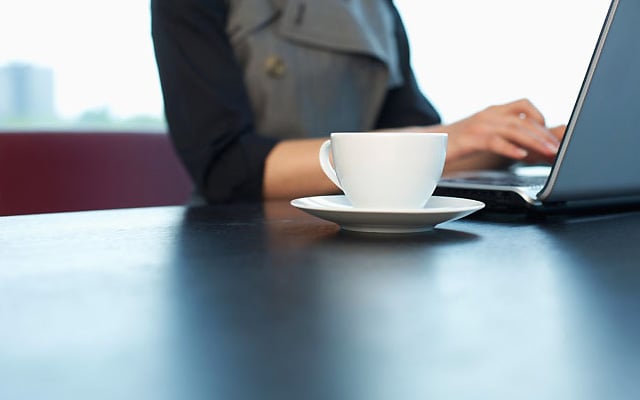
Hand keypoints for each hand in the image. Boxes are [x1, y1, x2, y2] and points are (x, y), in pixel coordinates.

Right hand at [432, 99, 564, 164]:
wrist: (424, 143)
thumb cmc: (454, 142)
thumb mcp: (482, 134)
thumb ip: (502, 135)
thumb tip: (527, 145)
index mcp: (493, 111)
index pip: (525, 106)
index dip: (542, 119)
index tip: (555, 136)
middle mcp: (488, 115)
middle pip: (524, 119)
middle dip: (545, 134)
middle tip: (558, 148)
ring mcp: (478, 125)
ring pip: (514, 128)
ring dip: (535, 141)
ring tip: (549, 152)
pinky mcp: (469, 139)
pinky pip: (494, 141)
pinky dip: (510, 148)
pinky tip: (521, 156)